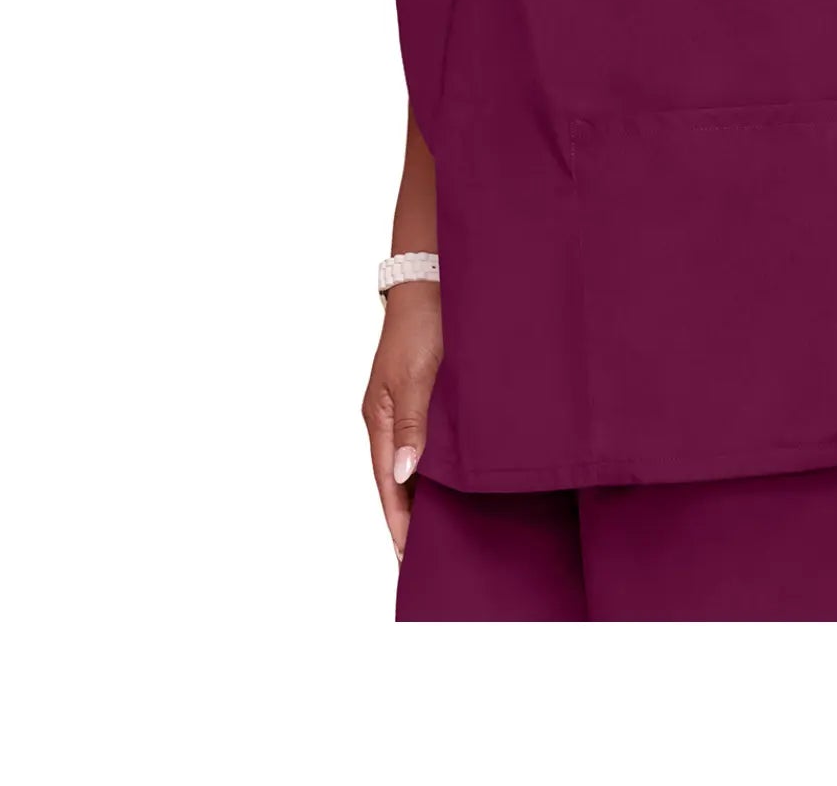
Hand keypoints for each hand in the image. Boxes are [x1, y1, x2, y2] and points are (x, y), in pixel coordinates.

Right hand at [362, 282, 441, 563]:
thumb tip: (404, 475)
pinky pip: (430, 444)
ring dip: (426, 495)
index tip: (409, 557)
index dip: (399, 521)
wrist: (434, 281)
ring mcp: (408, 409)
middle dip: (411, 518)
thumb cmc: (423, 325)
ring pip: (415, 464)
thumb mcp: (415, 377)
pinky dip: (438, 468)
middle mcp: (391, 419)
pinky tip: (457, 483)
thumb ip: (412, 425)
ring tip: (446, 530)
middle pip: (398, 481)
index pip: (387, 484)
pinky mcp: (428, 398)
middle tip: (430, 556)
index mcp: (379, 419)